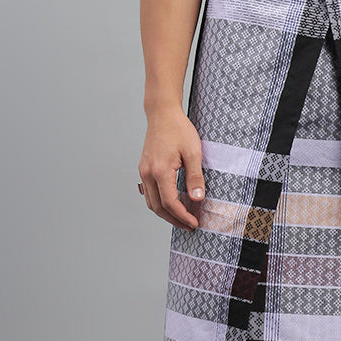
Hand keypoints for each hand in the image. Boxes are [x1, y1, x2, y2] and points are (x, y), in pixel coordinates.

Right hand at [138, 108, 205, 230]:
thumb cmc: (178, 129)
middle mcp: (148, 173)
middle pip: (158, 207)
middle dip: (174, 220)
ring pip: (151, 202)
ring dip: (165, 214)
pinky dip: (159, 203)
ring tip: (181, 219)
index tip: (194, 223)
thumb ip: (195, 177)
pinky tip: (172, 204)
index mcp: (160, 170)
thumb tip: (197, 199)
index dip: (182, 216)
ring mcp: (143, 171)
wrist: (162, 114)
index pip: (170, 203)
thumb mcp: (193, 152)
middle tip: (189, 226)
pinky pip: (148, 193)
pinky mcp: (144, 169)